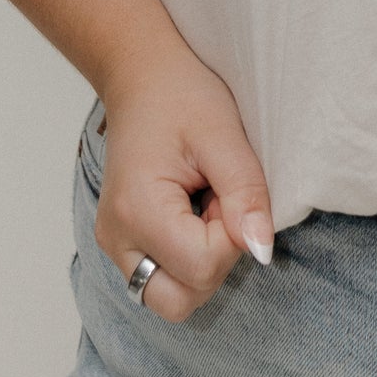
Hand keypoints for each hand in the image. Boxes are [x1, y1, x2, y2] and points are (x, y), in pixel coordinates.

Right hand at [91, 46, 276, 324]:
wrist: (142, 76)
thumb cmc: (182, 96)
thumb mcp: (223, 136)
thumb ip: (246, 195)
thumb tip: (262, 252)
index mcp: (136, 210)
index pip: (201, 267)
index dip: (232, 236)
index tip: (229, 192)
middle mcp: (116, 239)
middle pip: (179, 300)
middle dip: (214, 262)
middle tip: (218, 206)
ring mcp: (114, 245)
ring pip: (169, 297)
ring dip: (200, 262)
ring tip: (204, 207)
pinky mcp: (122, 244)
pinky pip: (161, 278)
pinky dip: (186, 257)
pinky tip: (191, 213)